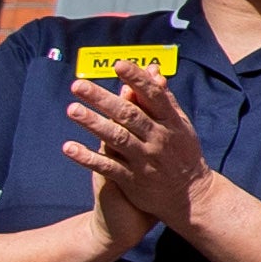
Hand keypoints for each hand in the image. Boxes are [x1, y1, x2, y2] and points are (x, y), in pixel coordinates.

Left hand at [64, 65, 210, 234]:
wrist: (190, 197)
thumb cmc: (183, 154)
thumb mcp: (180, 125)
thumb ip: (164, 99)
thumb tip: (153, 70)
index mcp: (171, 123)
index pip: (154, 96)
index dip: (137, 79)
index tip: (118, 64)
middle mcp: (158, 139)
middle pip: (129, 115)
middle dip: (103, 99)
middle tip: (78, 85)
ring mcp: (145, 160)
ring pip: (116, 139)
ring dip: (93, 124)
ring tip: (72, 110)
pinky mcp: (132, 180)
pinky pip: (107, 167)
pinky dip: (88, 157)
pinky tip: (69, 148)